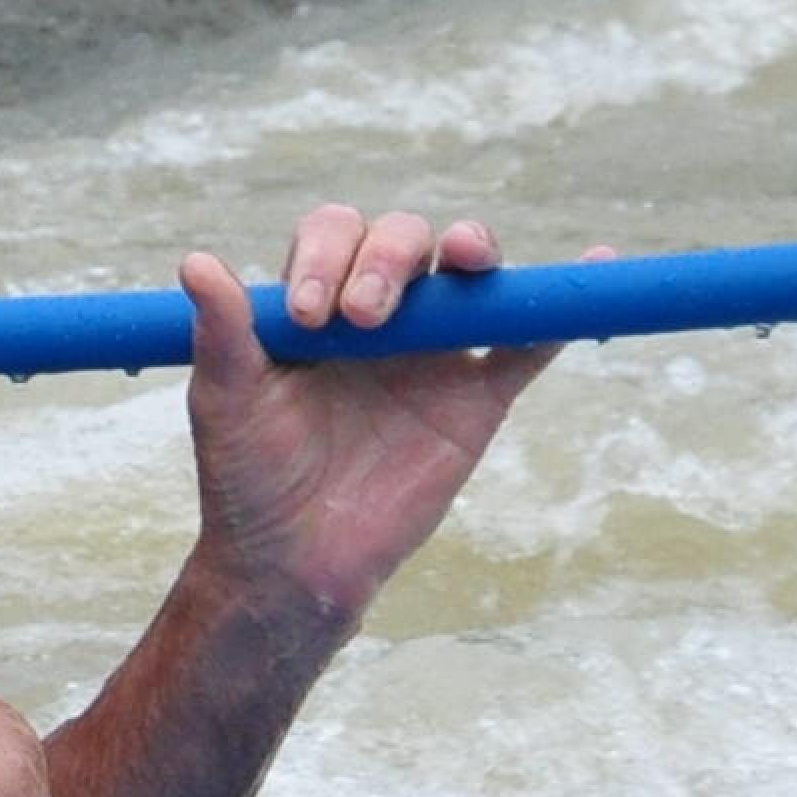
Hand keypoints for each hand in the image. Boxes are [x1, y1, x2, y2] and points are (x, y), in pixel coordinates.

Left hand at [177, 204, 569, 641]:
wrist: (295, 559)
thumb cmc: (249, 476)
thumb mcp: (225, 400)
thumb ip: (223, 332)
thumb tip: (196, 263)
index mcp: (313, 304)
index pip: (332, 237)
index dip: (327, 255)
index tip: (307, 314)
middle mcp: (377, 315)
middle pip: (403, 241)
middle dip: (387, 258)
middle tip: (362, 320)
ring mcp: (432, 352)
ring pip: (467, 276)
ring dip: (472, 250)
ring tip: (465, 256)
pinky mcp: (478, 397)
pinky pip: (529, 340)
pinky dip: (561, 304)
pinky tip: (600, 259)